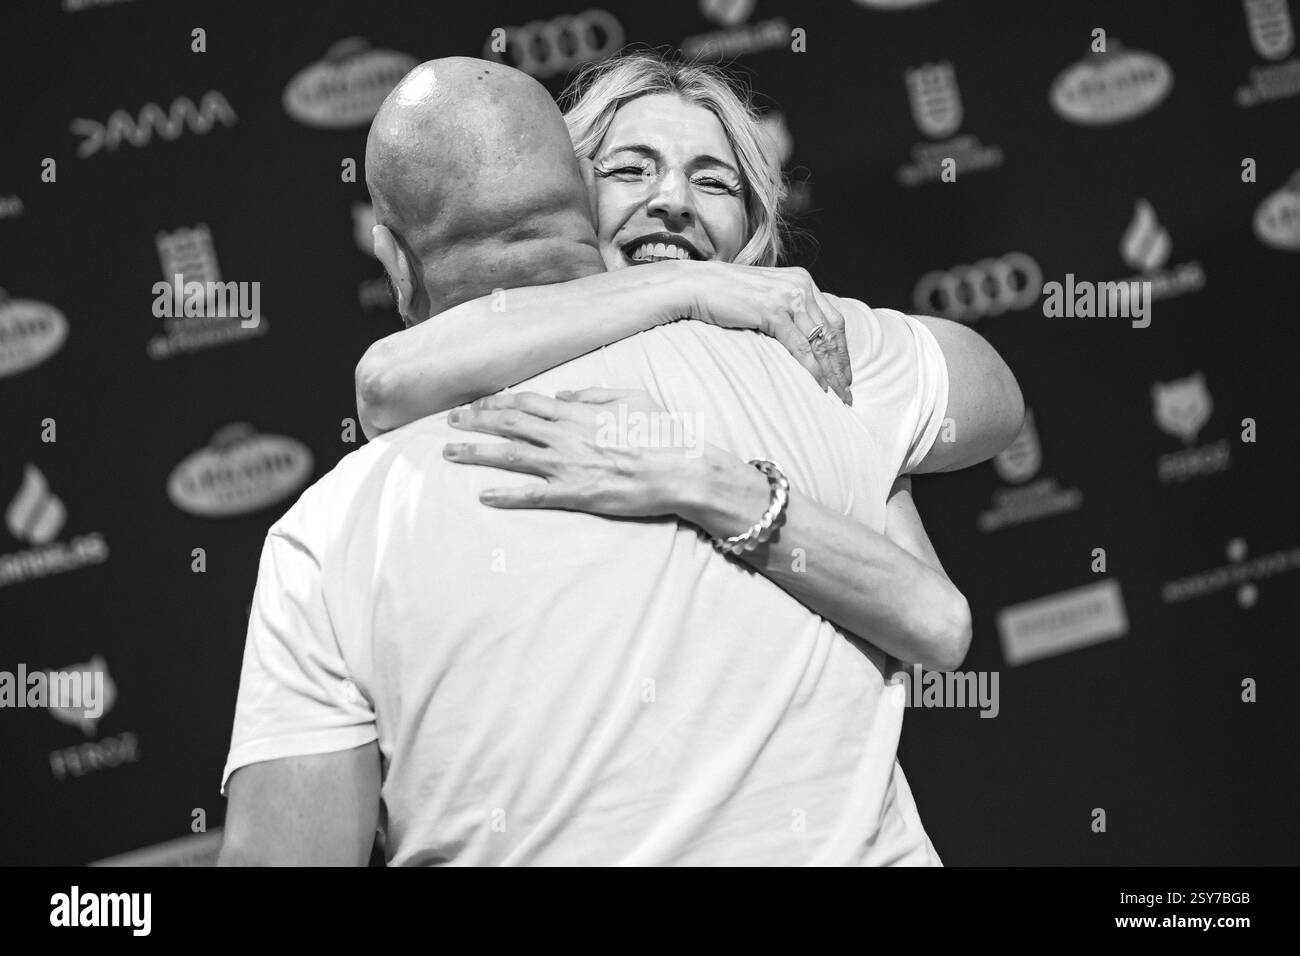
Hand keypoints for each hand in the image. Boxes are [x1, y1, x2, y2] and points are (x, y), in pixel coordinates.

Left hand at [443, 388, 701, 516]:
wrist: (677, 469)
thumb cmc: (661, 434)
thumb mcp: (631, 398)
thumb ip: (594, 394)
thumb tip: (563, 394)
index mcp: (577, 411)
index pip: (526, 402)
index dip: (497, 401)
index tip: (476, 403)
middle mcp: (564, 435)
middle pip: (508, 424)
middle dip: (475, 421)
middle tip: (450, 422)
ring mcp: (565, 464)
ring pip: (510, 455)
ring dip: (476, 452)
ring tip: (450, 452)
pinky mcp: (573, 493)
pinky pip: (531, 494)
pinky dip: (505, 495)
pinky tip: (483, 496)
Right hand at [671, 260, 852, 404]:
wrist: (697, 285)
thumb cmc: (725, 296)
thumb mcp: (765, 299)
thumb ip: (786, 311)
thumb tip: (800, 339)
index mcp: (803, 281)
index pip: (834, 320)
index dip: (842, 350)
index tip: (845, 374)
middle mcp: (801, 286)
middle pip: (832, 332)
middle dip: (841, 366)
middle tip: (847, 392)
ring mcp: (788, 297)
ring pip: (820, 342)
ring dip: (831, 372)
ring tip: (837, 396)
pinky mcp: (773, 311)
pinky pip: (800, 346)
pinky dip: (812, 369)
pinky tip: (818, 386)